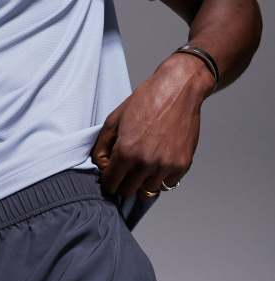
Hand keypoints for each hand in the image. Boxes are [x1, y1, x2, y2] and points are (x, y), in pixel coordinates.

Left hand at [91, 52, 215, 197]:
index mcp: (126, 152)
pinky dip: (161, 178)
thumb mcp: (114, 120)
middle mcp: (145, 162)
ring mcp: (165, 165)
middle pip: (127, 191)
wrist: (180, 88)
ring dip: (143, 182)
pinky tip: (159, 163)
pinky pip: (166, 184)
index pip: (110, 184)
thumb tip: (101, 167)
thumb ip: (102, 147)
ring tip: (144, 166)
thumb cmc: (147, 100)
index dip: (108, 180)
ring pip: (147, 191)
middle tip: (127, 171)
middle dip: (124, 183)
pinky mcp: (182, 164)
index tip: (112, 175)